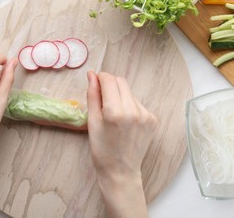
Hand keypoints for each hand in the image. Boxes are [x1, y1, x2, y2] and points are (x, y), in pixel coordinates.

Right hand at [87, 71, 156, 217]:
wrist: (120, 170)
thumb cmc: (101, 149)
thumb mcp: (92, 122)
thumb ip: (92, 95)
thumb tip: (92, 75)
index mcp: (115, 112)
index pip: (109, 80)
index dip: (100, 77)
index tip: (95, 82)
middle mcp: (133, 111)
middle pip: (121, 82)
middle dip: (110, 85)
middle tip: (102, 99)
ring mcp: (146, 115)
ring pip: (130, 92)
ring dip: (120, 96)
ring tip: (114, 114)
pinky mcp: (153, 119)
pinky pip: (138, 103)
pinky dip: (129, 106)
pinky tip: (124, 120)